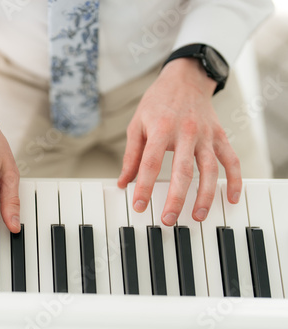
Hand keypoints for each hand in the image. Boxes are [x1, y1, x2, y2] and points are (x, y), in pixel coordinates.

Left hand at [117, 58, 241, 224]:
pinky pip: (231, 160)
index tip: (138, 205)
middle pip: (182, 170)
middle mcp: (185, 132)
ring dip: (205, 195)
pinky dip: (234, 180)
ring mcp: (205, 135)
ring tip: (196, 216)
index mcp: (161, 128)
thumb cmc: (157, 103)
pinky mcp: (220, 136)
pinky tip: (231, 198)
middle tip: (168, 219)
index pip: (150, 163)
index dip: (143, 186)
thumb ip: (131, 155)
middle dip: (175, 198)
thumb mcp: (137, 124)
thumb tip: (123, 182)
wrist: (185, 79)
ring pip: (209, 169)